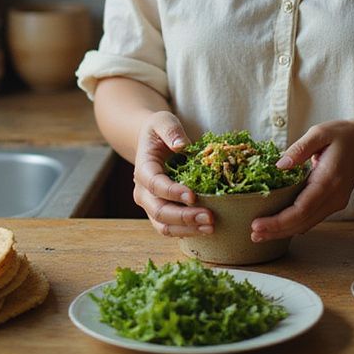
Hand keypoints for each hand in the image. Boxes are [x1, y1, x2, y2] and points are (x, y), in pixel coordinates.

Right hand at [131, 111, 213, 237]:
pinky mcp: (160, 213)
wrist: (152, 144)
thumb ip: (171, 130)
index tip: (193, 195)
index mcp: (143, 169)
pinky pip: (170, 228)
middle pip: (159, 210)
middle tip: (210, 217)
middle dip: (184, 217)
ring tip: (211, 227)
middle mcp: (143, 191)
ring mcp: (150, 204)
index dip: (172, 192)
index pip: (155, 184)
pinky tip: (206, 229)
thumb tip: (181, 145)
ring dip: (187, 229)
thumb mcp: (164, 121)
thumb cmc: (160, 131)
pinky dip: (187, 231)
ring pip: (163, 225)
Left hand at [250, 119, 353, 242]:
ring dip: (283, 232)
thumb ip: (299, 148)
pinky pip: (311, 219)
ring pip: (307, 224)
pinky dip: (294, 225)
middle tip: (253, 235)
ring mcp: (336, 202)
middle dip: (277, 231)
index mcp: (329, 179)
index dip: (279, 221)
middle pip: (303, 222)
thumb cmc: (340, 136)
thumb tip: (280, 165)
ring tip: (259, 234)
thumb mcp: (319, 133)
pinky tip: (277, 227)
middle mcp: (334, 196)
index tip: (257, 224)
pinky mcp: (333, 204)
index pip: (302, 208)